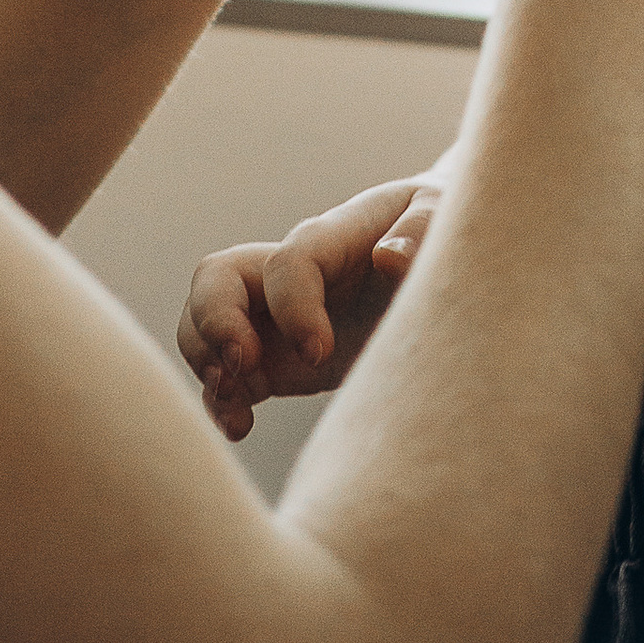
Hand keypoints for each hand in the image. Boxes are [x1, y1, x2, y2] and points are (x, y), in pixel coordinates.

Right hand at [176, 175, 444, 442]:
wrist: (426, 258)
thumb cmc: (435, 230)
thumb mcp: (440, 217)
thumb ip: (421, 233)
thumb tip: (388, 256)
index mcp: (331, 237)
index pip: (288, 263)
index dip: (293, 307)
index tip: (320, 352)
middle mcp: (288, 273)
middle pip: (217, 278)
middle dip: (215, 323)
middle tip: (243, 366)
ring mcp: (272, 313)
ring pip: (203, 323)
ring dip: (207, 363)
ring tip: (236, 406)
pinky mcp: (272, 355)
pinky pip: (223, 370)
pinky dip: (219, 399)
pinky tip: (239, 425)